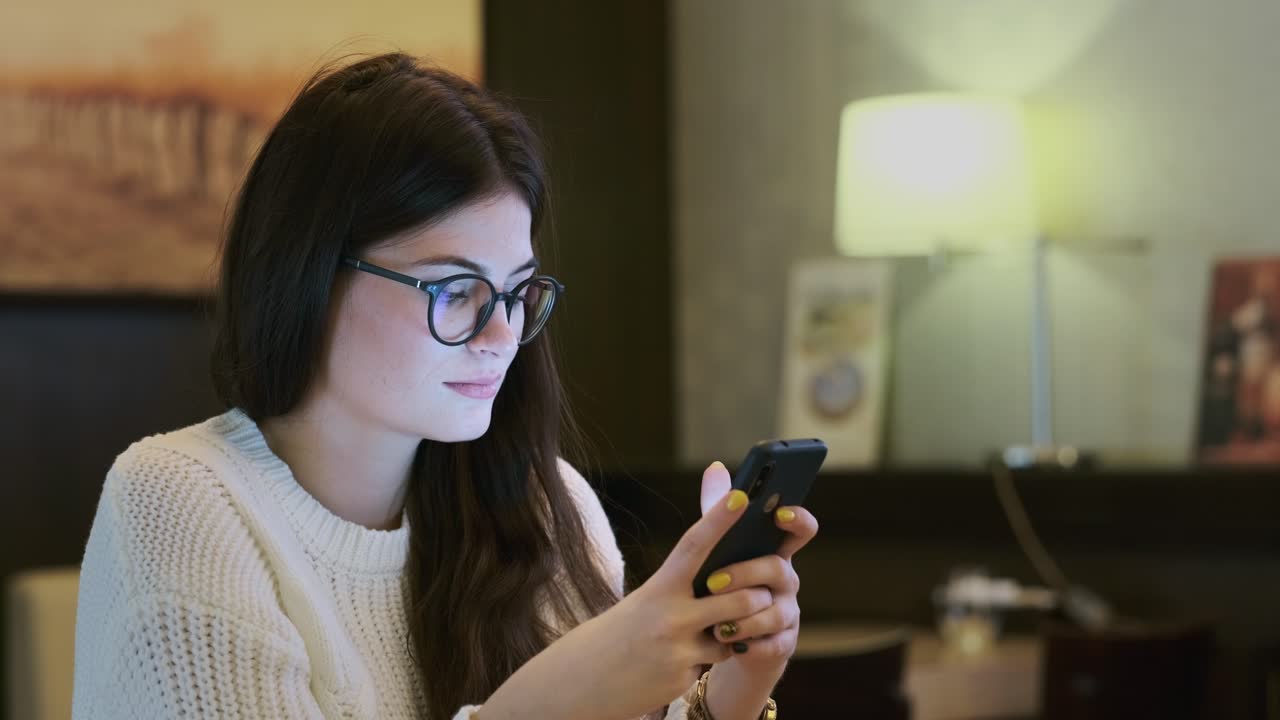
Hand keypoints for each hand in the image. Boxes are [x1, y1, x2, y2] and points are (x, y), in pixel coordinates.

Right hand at [479, 462, 769, 719]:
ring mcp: (678, 650)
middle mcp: (670, 616)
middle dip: (756, 597)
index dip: (719, 519)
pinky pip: (716, 663)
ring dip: (734, 631)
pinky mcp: (682, 679)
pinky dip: (710, 657)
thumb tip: (717, 550)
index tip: (742, 496)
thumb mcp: (648, 596)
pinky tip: (683, 659)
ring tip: (713, 629)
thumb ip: (683, 577)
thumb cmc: (626, 628)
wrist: (584, 678)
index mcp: (659, 587)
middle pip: (737, 599)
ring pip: (733, 635)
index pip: (693, 546)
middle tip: (759, 593)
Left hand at [698, 461, 818, 718]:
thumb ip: (717, 511)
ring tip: (715, 622)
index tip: (780, 512)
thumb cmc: (723, 585)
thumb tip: (715, 467)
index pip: (801, 530)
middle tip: (712, 584)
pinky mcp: (782, 644)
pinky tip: (728, 643)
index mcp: (775, 552)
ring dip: (742, 616)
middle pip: (778, 569)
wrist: (723, 639)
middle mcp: (787, 580)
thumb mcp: (718, 549)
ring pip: (775, 611)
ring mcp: (788, 613)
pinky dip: (749, 643)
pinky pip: (772, 643)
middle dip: (744, 575)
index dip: (797, 519)